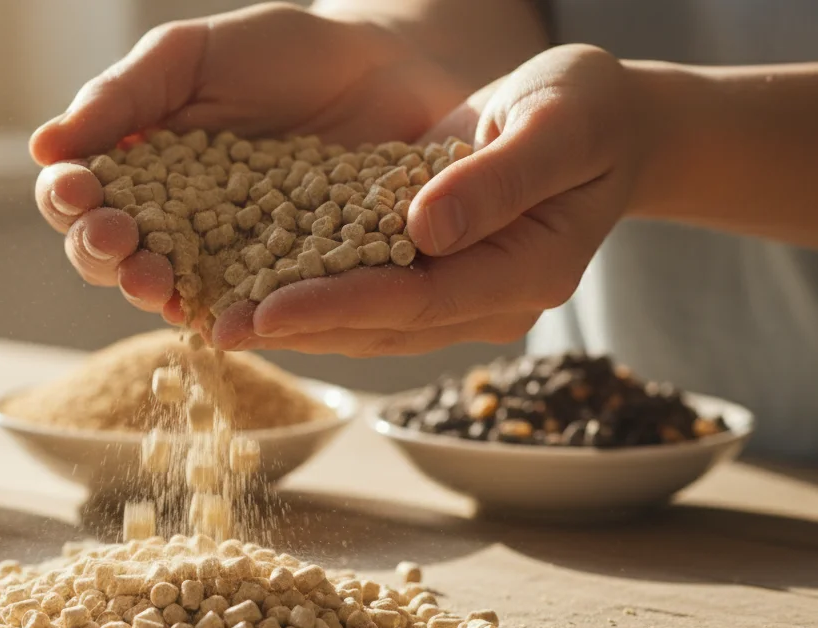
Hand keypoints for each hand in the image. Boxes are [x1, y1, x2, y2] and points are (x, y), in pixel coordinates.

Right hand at [31, 2, 471, 322]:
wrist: (381, 67)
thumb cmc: (278, 54)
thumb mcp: (188, 57)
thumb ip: (120, 96)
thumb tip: (42, 148)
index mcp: (133, 169)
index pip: (77, 198)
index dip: (66, 200)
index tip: (76, 190)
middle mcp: (168, 223)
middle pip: (110, 257)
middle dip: (101, 253)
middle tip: (114, 239)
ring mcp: (222, 258)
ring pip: (168, 290)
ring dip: (151, 290)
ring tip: (152, 278)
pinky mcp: (279, 283)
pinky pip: (245, 306)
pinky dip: (228, 312)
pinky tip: (218, 310)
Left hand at [216, 44, 646, 354]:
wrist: (603, 120)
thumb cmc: (588, 109)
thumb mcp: (557, 124)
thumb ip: (497, 179)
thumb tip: (425, 232)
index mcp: (527, 272)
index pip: (418, 301)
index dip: (339, 308)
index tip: (265, 312)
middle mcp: (488, 299)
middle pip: (380, 325)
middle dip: (297, 327)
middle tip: (214, 329)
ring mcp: (461, 292)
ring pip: (366, 320)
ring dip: (293, 320)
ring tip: (215, 318)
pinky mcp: (434, 273)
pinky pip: (366, 290)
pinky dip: (310, 289)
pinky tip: (252, 283)